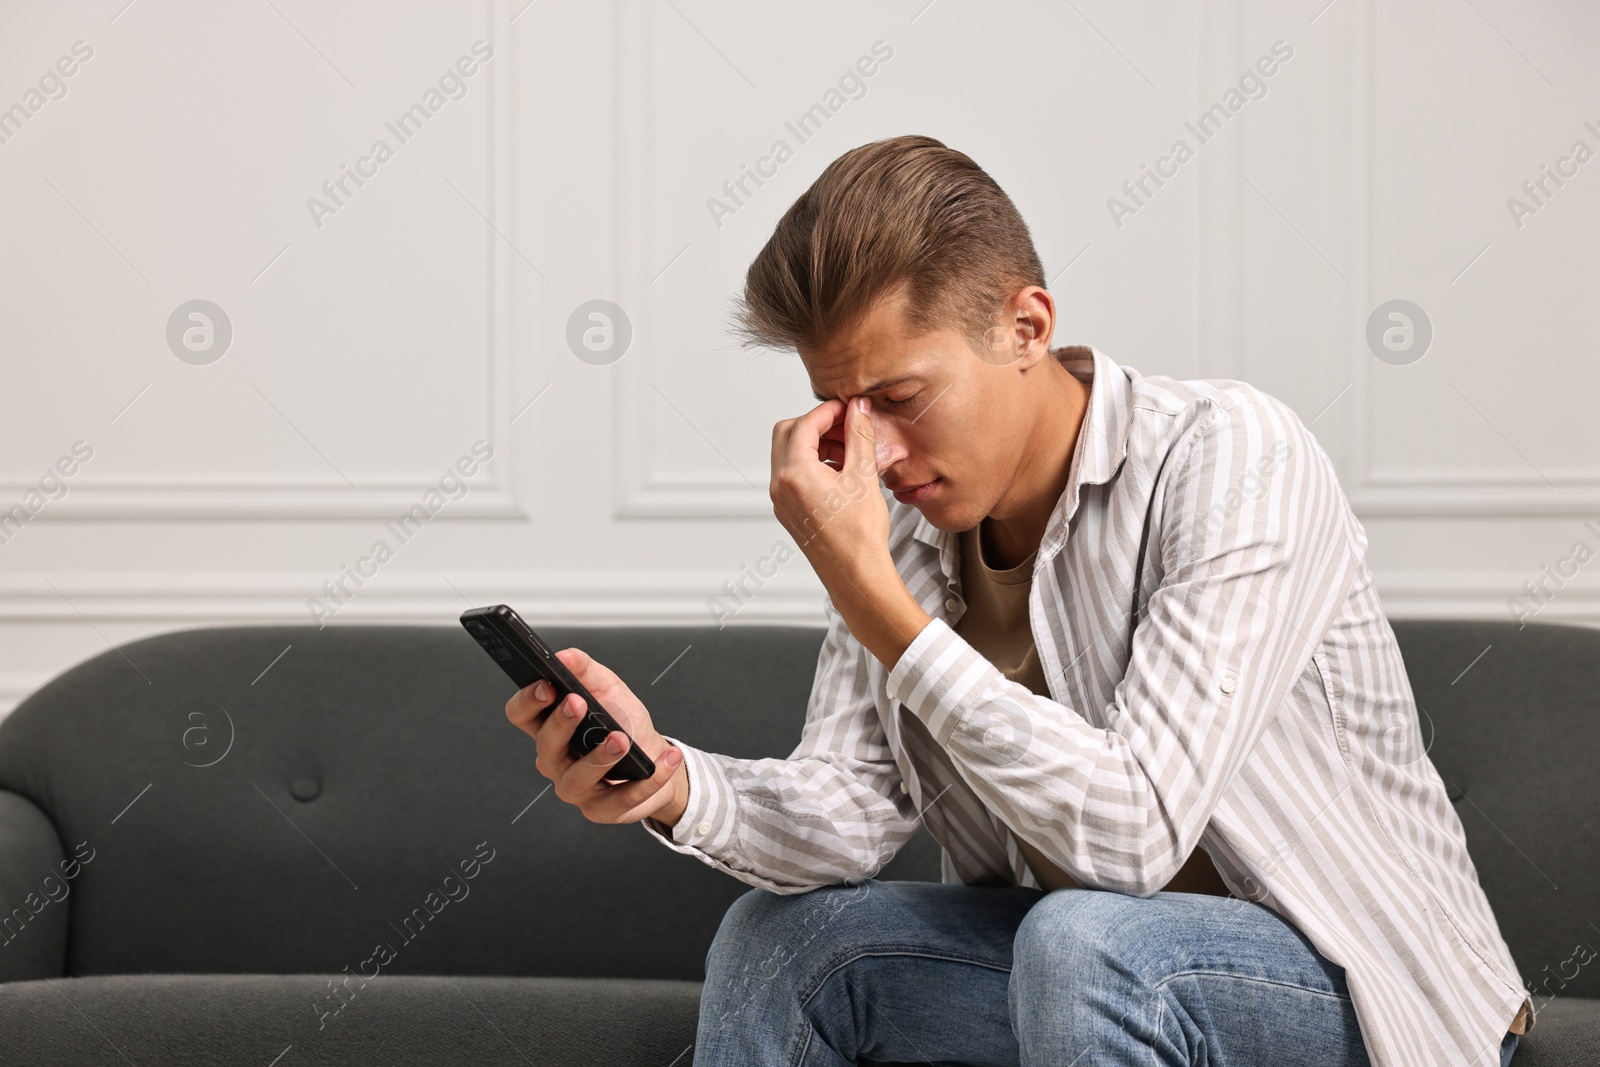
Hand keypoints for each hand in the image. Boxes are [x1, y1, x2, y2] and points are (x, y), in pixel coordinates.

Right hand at [504, 647, 688, 826]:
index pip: (521, 714)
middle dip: (561, 723)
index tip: (547, 685)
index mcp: (549, 727)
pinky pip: (622, 798)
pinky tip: (666, 760)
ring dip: (600, 757)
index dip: (528, 700)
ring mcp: (575, 787)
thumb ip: (586, 670)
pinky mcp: (601, 809)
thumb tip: (564, 656)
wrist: (653, 757)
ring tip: (622, 739)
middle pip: (546, 745)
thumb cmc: (624, 722)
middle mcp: (555, 760)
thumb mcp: (609, 688)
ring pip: (577, 777)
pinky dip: (648, 780)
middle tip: (580, 703)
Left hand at [770, 395, 931, 669]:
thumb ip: (858, 436)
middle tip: (845, 426)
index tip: (849, 408)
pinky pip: (791, 475)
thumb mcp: (863, 477)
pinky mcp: (788, 511)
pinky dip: (811, 464)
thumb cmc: (860, 536)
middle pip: (786, 433)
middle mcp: (780, 485)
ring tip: (847, 450)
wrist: (855, 575)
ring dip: (813, 444)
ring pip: (787, 454)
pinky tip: (840, 471)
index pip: (804, 424)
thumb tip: (858, 409)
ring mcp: (781, 500)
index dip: (828, 411)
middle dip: (816, 425)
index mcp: (795, 473)